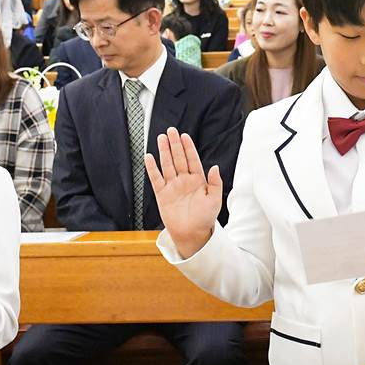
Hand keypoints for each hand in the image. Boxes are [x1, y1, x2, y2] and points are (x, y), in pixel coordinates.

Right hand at [144, 128, 222, 254]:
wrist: (192, 234)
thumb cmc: (205, 218)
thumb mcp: (215, 200)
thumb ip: (215, 183)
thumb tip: (215, 167)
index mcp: (198, 180)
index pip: (192, 160)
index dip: (188, 148)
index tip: (185, 135)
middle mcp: (184, 181)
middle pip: (178, 158)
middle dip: (175, 144)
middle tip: (171, 130)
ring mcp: (172, 186)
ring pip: (167, 165)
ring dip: (164, 152)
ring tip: (161, 138)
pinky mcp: (162, 194)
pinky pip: (156, 179)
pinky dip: (152, 168)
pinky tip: (149, 157)